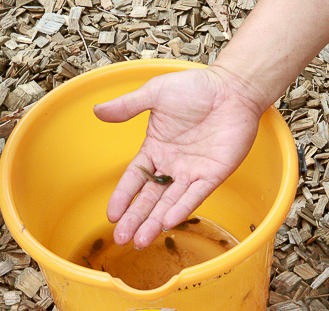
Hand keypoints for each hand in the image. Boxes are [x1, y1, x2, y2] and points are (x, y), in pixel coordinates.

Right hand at [93, 65, 265, 247]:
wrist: (232, 87)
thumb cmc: (195, 87)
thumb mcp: (154, 94)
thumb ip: (127, 106)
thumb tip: (97, 111)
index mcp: (156, 148)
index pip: (135, 178)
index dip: (122, 196)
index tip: (111, 215)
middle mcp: (173, 164)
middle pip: (149, 197)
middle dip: (134, 218)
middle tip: (120, 239)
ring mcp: (193, 171)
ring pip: (170, 202)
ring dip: (155, 222)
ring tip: (140, 240)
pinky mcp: (214, 173)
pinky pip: (196, 195)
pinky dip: (182, 208)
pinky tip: (169, 222)